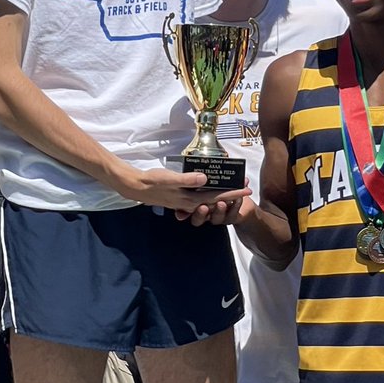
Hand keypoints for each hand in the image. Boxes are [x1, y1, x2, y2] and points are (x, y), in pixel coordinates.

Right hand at [129, 166, 249, 219]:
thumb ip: (187, 179)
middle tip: (246, 186)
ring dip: (222, 193)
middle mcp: (190, 203)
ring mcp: (186, 201)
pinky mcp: (181, 197)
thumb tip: (205, 179)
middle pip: (216, 200)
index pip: (216, 197)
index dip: (233, 193)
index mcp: (190, 200)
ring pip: (210, 199)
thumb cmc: (152, 181)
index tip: (247, 190)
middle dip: (232, 194)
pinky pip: (201, 197)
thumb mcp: (169, 178)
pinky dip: (211, 192)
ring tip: (234, 185)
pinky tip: (214, 186)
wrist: (136, 187)